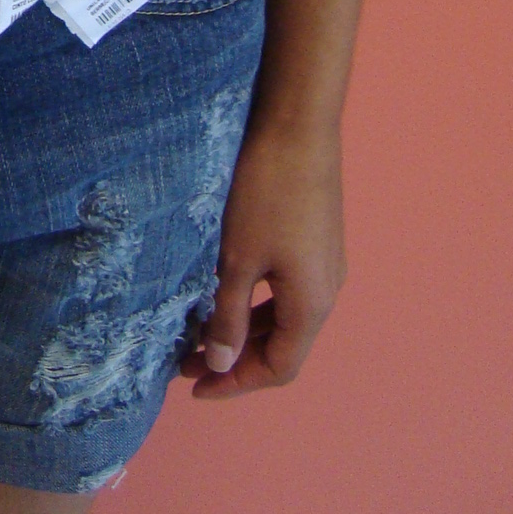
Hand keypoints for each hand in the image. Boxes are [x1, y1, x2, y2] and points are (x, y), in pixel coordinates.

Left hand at [179, 115, 346, 397]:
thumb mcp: (238, 259)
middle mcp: (326, 292)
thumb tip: (219, 363)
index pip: (278, 368)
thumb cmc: (266, 193)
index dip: (236, 384)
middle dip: (236, 358)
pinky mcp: (316, 240)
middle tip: (186, 359)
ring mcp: (324, 264)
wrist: (297, 127)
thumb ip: (228, 315)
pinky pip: (287, 290)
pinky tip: (226, 290)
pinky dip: (257, 302)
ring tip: (199, 329)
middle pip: (283, 346)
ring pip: (284, 317)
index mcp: (312, 305)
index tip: (194, 386)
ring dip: (245, 329)